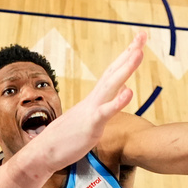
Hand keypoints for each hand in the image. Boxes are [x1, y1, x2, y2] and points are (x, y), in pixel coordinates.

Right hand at [34, 31, 144, 171]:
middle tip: (143, 35)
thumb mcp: (89, 119)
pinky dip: (118, 101)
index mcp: (94, 99)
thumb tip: (122, 91)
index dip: (126, 58)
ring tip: (139, 52)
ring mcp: (92, 111)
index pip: (113, 73)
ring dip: (125, 69)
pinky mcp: (91, 125)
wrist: (45, 152)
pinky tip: (130, 92)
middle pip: (114, 72)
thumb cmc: (66, 138)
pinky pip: (105, 112)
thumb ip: (105, 105)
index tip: (138, 42)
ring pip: (111, 86)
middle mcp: (94, 100)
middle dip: (129, 53)